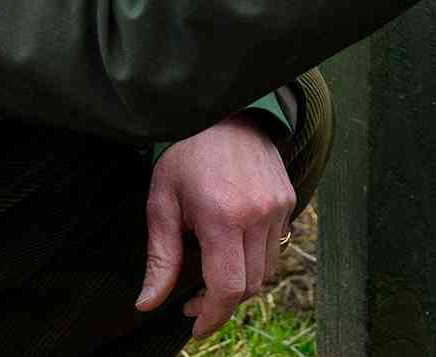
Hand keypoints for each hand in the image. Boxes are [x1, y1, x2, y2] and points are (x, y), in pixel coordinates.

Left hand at [136, 112, 296, 338]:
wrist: (224, 111)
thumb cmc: (185, 155)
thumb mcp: (162, 204)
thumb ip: (159, 258)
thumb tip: (147, 304)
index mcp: (223, 217)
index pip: (228, 288)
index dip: (212, 317)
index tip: (194, 325)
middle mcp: (259, 214)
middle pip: (249, 285)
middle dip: (221, 303)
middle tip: (194, 301)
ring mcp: (279, 206)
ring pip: (265, 269)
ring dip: (240, 281)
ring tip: (212, 272)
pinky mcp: (288, 199)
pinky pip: (275, 245)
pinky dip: (254, 257)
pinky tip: (231, 245)